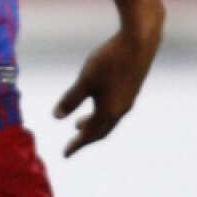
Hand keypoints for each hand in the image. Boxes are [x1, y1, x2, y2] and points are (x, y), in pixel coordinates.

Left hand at [53, 24, 160, 156]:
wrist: (140, 42)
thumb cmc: (110, 60)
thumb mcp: (85, 80)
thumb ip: (71, 99)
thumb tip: (56, 117)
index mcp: (109, 111)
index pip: (90, 134)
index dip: (77, 145)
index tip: (65, 154)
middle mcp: (121, 109)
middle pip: (101, 130)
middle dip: (86, 137)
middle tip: (73, 142)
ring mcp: (127, 99)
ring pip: (108, 119)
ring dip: (94, 124)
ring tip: (79, 124)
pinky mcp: (131, 88)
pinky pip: (114, 109)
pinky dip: (101, 113)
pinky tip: (96, 101)